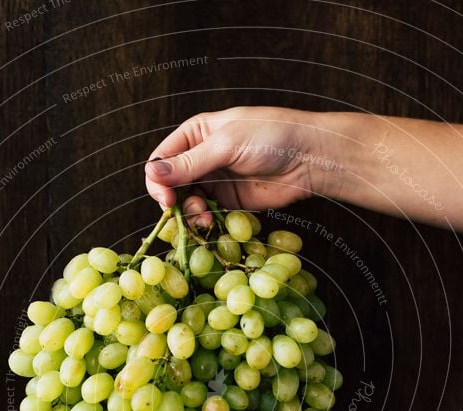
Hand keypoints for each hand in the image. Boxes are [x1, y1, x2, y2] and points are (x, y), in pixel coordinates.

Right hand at [145, 106, 342, 225]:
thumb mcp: (227, 145)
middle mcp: (201, 157)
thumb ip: (191, 162)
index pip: (162, 159)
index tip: (166, 198)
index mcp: (195, 134)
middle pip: (170, 185)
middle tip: (178, 212)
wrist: (309, 158)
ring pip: (186, 202)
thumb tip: (153, 172)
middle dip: (172, 200)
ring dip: (189, 214)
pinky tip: (211, 223)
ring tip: (203, 219)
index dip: (158, 180)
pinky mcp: (229, 201)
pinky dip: (204, 222)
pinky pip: (206, 214)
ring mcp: (215, 181)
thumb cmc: (272, 137)